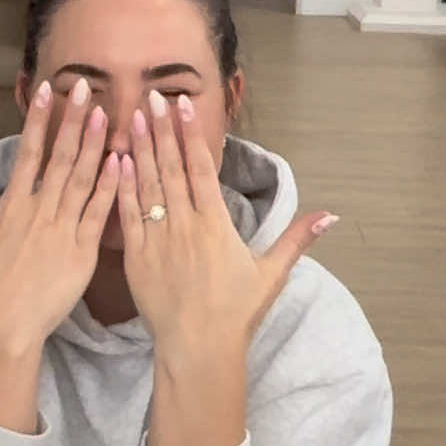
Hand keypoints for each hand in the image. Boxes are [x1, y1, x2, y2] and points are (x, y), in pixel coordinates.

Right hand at [0, 78, 119, 354]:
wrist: (1, 330)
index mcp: (10, 207)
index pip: (27, 152)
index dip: (38, 119)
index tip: (47, 91)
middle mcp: (37, 212)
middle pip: (58, 157)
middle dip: (72, 120)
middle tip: (84, 87)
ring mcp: (61, 231)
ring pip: (81, 179)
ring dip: (94, 145)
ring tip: (104, 112)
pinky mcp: (82, 253)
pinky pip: (98, 214)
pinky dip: (110, 187)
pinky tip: (122, 161)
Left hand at [116, 90, 336, 365]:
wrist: (198, 348)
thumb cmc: (237, 313)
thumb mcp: (271, 274)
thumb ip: (297, 239)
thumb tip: (330, 215)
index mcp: (216, 224)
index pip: (201, 168)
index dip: (190, 134)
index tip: (182, 105)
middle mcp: (185, 225)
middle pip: (171, 168)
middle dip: (161, 130)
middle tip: (151, 97)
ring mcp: (157, 239)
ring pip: (146, 185)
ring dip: (139, 149)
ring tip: (132, 117)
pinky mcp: (136, 256)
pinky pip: (127, 214)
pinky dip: (121, 187)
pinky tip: (116, 161)